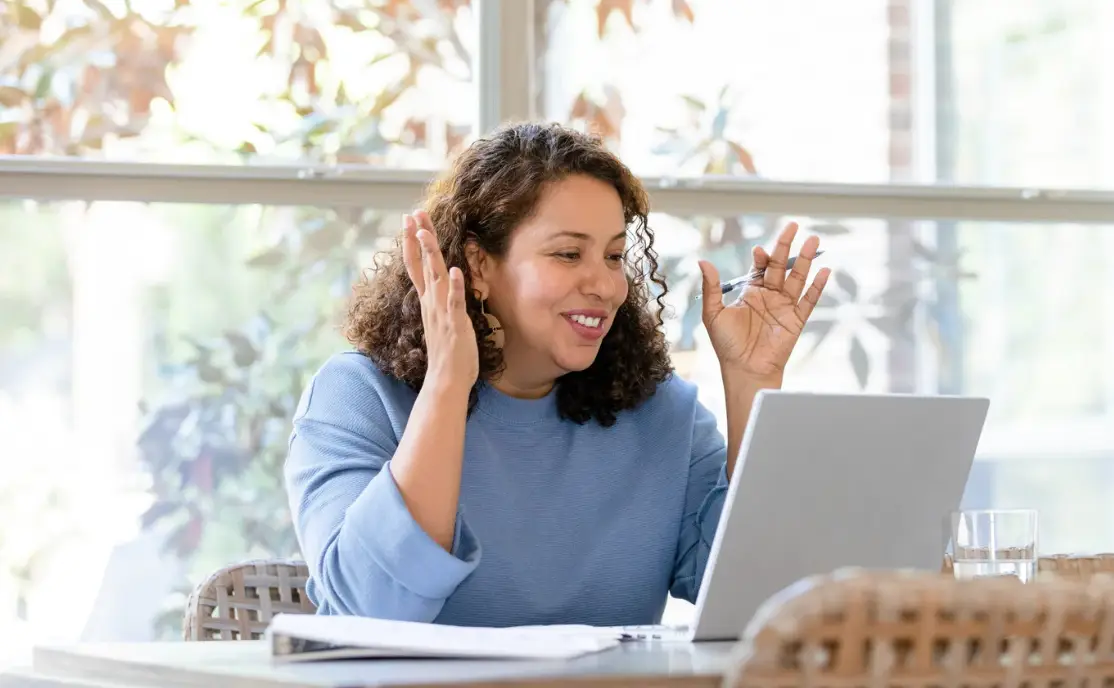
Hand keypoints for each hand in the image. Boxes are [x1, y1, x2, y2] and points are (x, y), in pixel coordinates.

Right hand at [401, 211, 478, 390]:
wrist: (446, 380)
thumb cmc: (448, 352)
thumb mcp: (442, 319)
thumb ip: (440, 300)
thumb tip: (442, 283)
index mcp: (428, 301)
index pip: (416, 266)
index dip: (412, 242)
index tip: (409, 220)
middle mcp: (431, 303)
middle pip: (422, 264)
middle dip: (417, 238)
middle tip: (413, 213)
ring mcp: (441, 312)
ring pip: (435, 278)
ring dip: (430, 255)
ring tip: (426, 232)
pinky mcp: (454, 324)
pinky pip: (454, 302)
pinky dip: (454, 287)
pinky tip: (454, 270)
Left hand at [699, 222, 830, 381]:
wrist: (744, 370)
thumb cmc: (727, 345)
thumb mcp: (713, 314)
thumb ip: (712, 287)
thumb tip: (703, 261)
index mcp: (751, 292)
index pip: (759, 266)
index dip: (761, 256)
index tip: (759, 250)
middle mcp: (769, 296)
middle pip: (780, 265)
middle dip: (786, 246)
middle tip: (794, 226)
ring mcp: (784, 306)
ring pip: (797, 277)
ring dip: (805, 259)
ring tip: (813, 240)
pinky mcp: (796, 320)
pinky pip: (809, 300)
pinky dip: (817, 286)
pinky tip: (824, 271)